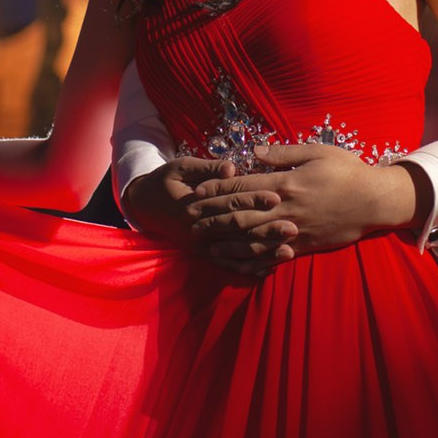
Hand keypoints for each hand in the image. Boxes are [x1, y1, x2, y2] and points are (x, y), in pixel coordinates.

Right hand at [119, 157, 283, 253]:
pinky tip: (267, 271)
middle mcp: (199, 229)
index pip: (230, 202)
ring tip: (288, 252)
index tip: (277, 196)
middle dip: (266, 230)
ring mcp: (201, 245)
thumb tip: (232, 168)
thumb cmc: (167, 180)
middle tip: (293, 228)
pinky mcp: (203, 254)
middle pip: (238, 230)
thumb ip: (208, 167)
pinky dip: (247, 269)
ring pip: (236, 252)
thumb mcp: (181, 166)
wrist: (144, 205)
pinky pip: (227, 264)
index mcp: (194, 205)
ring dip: (262, 253)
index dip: (253, 198)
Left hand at [188, 142, 421, 275]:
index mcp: (286, 184)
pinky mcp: (303, 246)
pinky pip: (273, 255)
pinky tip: (237, 262)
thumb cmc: (348, 171)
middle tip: (189, 221)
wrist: (375, 201)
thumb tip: (254, 150)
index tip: (197, 193)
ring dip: (225, 241)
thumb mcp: (317, 152)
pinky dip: (252, 259)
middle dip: (212, 218)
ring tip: (205, 244)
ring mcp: (294, 230)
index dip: (217, 190)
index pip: (243, 187)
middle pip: (240, 215)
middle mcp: (285, 210)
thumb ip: (283, 153)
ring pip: (252, 238)